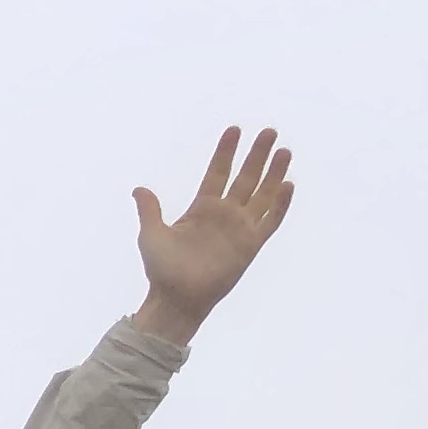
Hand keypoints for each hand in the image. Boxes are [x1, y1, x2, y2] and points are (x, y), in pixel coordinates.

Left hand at [130, 126, 295, 343]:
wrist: (176, 298)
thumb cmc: (162, 270)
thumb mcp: (151, 234)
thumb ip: (150, 210)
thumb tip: (139, 189)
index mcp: (201, 209)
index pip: (217, 173)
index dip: (226, 152)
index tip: (235, 130)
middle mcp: (224, 215)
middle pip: (245, 178)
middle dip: (257, 155)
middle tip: (269, 132)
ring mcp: (239, 229)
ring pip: (262, 194)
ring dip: (274, 173)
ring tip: (284, 151)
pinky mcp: (250, 245)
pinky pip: (270, 221)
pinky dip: (280, 204)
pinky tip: (288, 185)